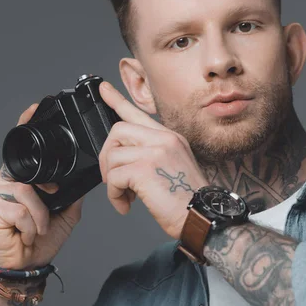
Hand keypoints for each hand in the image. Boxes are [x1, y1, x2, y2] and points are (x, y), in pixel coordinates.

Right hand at [0, 104, 84, 269]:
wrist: (28, 263)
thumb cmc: (43, 237)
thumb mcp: (67, 209)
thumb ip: (72, 190)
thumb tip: (87, 175)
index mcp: (23, 178)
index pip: (23, 150)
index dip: (26, 127)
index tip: (34, 108)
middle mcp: (5, 182)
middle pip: (26, 170)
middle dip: (43, 190)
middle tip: (51, 201)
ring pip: (27, 191)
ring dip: (41, 215)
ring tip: (39, 226)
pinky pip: (19, 208)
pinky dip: (31, 223)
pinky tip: (27, 232)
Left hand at [98, 82, 208, 239]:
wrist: (202, 216)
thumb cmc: (188, 200)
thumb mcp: (173, 167)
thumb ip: (152, 155)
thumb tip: (125, 159)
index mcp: (170, 137)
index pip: (138, 113)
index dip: (117, 99)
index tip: (103, 89)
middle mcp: (164, 139)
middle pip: (117, 131)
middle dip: (106, 156)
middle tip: (112, 178)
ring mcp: (154, 152)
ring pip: (112, 156)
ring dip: (111, 182)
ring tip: (125, 196)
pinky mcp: (144, 169)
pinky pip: (113, 177)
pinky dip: (114, 195)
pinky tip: (125, 204)